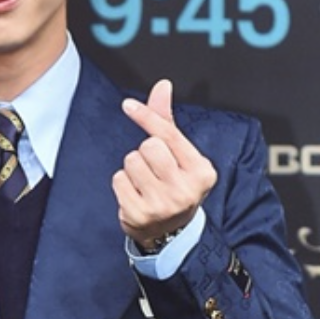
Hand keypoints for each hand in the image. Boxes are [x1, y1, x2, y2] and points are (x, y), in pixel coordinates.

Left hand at [112, 79, 216, 249]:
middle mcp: (185, 190)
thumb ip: (167, 121)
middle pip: (148, 146)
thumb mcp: (179, 156)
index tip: (128, 105)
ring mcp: (162, 205)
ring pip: (131, 161)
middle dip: (145, 152)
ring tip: (145, 183)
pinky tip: (136, 195)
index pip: (168, 135)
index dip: (146, 117)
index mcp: (201, 171)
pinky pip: (118, 180)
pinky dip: (122, 184)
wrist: (171, 233)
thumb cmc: (174, 185)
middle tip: (154, 169)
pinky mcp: (139, 215)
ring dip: (132, 168)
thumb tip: (162, 85)